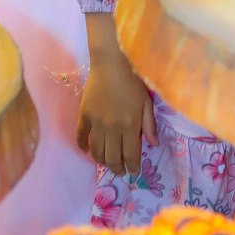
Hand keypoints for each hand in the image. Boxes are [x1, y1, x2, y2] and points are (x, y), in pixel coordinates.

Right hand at [77, 43, 158, 177]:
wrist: (111, 63)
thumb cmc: (132, 80)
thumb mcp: (146, 102)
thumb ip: (149, 124)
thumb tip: (153, 144)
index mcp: (130, 125)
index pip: (131, 154)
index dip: (132, 167)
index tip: (134, 171)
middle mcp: (112, 128)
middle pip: (112, 158)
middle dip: (117, 168)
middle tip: (121, 171)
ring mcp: (96, 122)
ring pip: (96, 151)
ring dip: (101, 161)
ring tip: (106, 162)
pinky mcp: (84, 115)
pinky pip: (81, 136)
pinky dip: (83, 146)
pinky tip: (87, 150)